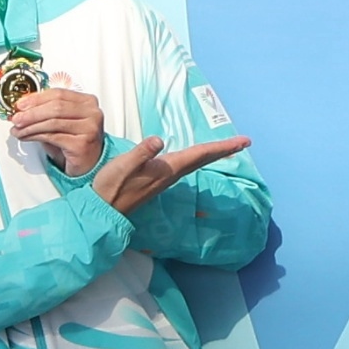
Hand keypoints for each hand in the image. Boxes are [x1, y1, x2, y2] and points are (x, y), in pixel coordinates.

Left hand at [5, 83, 105, 176]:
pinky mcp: (83, 144)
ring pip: (53, 122)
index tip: (20, 104)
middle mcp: (92, 113)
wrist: (87, 165)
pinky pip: (53, 136)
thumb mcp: (60, 122)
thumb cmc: (73, 143)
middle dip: (31, 112)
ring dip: (31, 126)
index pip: (58, 94)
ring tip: (18, 129)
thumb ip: (45, 111)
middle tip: (16, 118)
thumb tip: (22, 107)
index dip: (36, 98)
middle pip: (56, 106)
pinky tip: (26, 137)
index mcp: (88, 101)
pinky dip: (35, 136)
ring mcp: (89, 128)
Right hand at [93, 133, 253, 214]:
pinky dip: (197, 157)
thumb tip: (160, 140)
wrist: (103, 208)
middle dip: (224, 150)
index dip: (222, 147)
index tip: (243, 142)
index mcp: (167, 168)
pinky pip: (185, 164)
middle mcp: (170, 174)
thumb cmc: (111, 186)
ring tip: (227, 147)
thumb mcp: (124, 165)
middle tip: (244, 142)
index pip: (200, 154)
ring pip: (195, 162)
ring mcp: (165, 178)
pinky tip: (197, 156)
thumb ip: (141, 153)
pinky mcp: (157, 179)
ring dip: (212, 153)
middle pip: (203, 159)